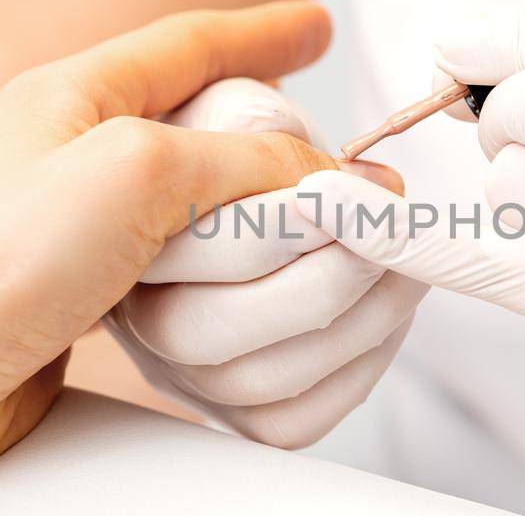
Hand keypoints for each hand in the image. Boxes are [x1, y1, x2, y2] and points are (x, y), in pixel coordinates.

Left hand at [0, 0, 343, 512]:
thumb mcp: (130, 172)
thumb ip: (243, 157)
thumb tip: (331, 178)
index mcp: (79, 99)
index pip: (192, 45)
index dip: (264, 33)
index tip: (316, 28)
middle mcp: (83, 163)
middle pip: (219, 142)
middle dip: (283, 168)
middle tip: (339, 193)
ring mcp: (87, 240)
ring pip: (212, 225)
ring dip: (256, 253)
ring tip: (285, 271)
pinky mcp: (94, 312)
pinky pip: (190, 294)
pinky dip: (226, 306)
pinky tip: (235, 317)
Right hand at [104, 77, 425, 447]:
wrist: (238, 193)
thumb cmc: (233, 146)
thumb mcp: (230, 106)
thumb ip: (262, 121)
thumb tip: (346, 177)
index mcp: (117, 234)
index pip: (186, 242)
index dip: (282, 218)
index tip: (350, 184)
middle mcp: (136, 317)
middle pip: (208, 329)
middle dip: (322, 278)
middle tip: (391, 229)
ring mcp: (183, 375)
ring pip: (260, 381)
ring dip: (358, 321)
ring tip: (407, 263)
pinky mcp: (237, 415)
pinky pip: (296, 419)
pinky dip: (359, 369)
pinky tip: (388, 312)